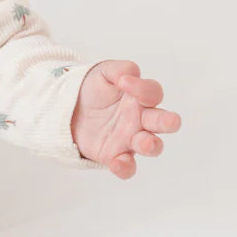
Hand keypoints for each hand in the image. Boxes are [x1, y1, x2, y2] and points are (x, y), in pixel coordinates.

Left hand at [70, 60, 181, 179]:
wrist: (68, 110)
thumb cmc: (93, 90)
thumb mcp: (102, 73)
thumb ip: (119, 69)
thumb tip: (130, 74)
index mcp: (140, 98)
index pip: (153, 93)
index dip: (142, 88)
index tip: (123, 82)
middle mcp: (141, 120)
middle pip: (163, 121)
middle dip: (168, 121)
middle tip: (168, 120)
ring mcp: (131, 139)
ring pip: (152, 146)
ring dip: (151, 145)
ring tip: (144, 142)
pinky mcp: (116, 155)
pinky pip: (127, 167)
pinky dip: (125, 167)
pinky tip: (116, 163)